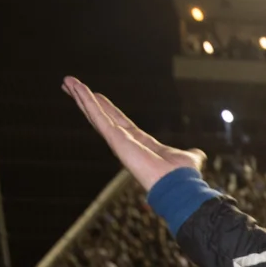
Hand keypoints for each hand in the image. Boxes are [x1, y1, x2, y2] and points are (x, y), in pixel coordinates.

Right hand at [62, 77, 205, 189]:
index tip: (95, 95)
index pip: (117, 121)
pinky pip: (99, 118)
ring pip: (95, 115)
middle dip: (85, 100)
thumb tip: (198, 155)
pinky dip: (88, 103)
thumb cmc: (182, 176)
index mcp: (138, 142)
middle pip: (101, 116)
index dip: (105, 108)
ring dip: (81, 97)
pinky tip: (78, 90)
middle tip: (70, 85)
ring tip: (67, 81)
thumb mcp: (189, 158)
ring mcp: (118, 141)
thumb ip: (191, 154)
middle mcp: (125, 141)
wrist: (178, 185)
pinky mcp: (116, 140)